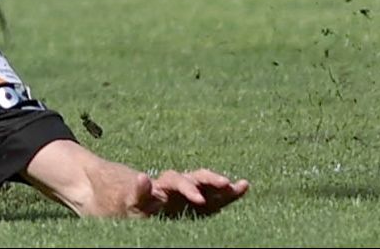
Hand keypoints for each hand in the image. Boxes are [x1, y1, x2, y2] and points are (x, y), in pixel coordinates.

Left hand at [128, 170, 247, 217]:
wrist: (139, 202)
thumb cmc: (136, 204)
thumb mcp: (134, 200)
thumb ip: (139, 191)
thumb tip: (142, 176)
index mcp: (166, 183)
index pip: (178, 181)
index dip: (189, 188)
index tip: (199, 199)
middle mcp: (181, 182)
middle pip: (197, 176)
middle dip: (211, 180)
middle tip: (225, 183)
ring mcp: (192, 190)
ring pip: (210, 184)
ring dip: (224, 185)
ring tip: (242, 185)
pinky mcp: (201, 202)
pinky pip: (217, 197)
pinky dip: (230, 193)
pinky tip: (244, 187)